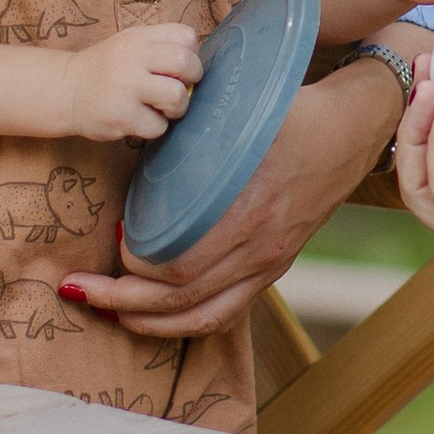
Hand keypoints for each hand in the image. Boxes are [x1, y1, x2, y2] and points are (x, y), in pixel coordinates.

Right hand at [60, 19, 202, 142]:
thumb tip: (196, 65)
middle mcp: (132, 58)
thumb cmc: (105, 69)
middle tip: (179, 88)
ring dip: (177, 107)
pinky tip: (141, 120)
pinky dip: (155, 127)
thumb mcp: (129, 44)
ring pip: (177, 96)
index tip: (180, 67)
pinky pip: (158, 126)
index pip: (186, 36)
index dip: (191, 53)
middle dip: (192, 79)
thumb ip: (159, 47)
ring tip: (162, 108)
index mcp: (138, 37)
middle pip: (186, 63)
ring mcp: (126, 88)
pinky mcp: (121, 116)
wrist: (65, 90)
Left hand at [67, 56, 399, 338]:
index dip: (133, 270)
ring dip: (148, 322)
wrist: (354, 128)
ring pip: (202, 319)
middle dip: (121, 301)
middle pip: (181, 302)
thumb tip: (139, 135)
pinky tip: (154, 314)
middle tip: (79, 288)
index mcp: (249, 213)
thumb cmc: (291, 112)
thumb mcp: (243, 113)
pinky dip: (184, 321)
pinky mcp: (275, 267)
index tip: (111, 245)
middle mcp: (261, 250)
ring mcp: (270, 264)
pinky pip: (225, 313)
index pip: (178, 269)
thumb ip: (196, 131)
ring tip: (108, 310)